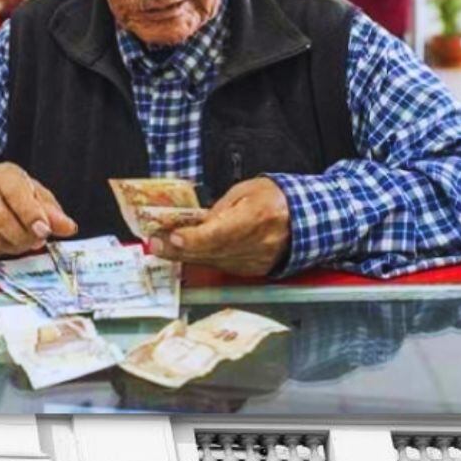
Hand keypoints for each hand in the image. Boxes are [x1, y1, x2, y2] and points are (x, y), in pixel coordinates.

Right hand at [0, 163, 78, 256]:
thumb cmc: (13, 195)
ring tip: (20, 241)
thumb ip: (53, 212)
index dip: (31, 215)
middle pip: (3, 221)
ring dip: (12, 247)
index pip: (16, 194)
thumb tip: (68, 227)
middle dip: (24, 238)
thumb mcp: (36, 196)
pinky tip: (2, 242)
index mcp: (3, 174)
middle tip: (36, 241)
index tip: (44, 231)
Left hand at [150, 177, 291, 275]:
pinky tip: (185, 253)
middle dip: (179, 248)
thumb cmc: (276, 199)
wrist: (305, 220)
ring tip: (163, 247)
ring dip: (186, 256)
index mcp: (258, 216)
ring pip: (214, 261)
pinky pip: (222, 266)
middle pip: (213, 251)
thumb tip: (198, 221)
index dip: (196, 238)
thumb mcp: (247, 190)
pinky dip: (203, 259)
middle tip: (155, 244)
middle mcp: (257, 243)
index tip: (175, 237)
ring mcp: (256, 260)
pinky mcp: (253, 270)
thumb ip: (221, 207)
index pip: (222, 232)